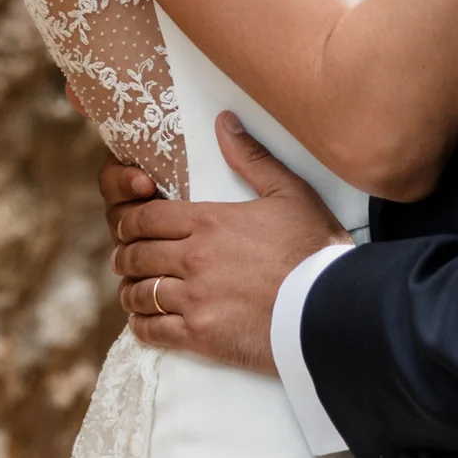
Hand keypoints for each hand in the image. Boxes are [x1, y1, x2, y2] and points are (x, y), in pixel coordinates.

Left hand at [102, 114, 344, 371]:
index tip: (127, 226)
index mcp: (208, 221)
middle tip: (125, 257)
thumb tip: (224, 121)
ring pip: (140, 292)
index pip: (146, 217)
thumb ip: (252, 157)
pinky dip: (141, 325)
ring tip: (134, 290)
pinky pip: (153, 330)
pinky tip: (143, 322)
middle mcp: (193, 258)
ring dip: (132, 290)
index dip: (129, 220)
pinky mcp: (201, 335)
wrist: (333, 307)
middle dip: (125, 254)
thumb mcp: (290, 192)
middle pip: (137, 253)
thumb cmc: (315, 248)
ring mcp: (194, 299)